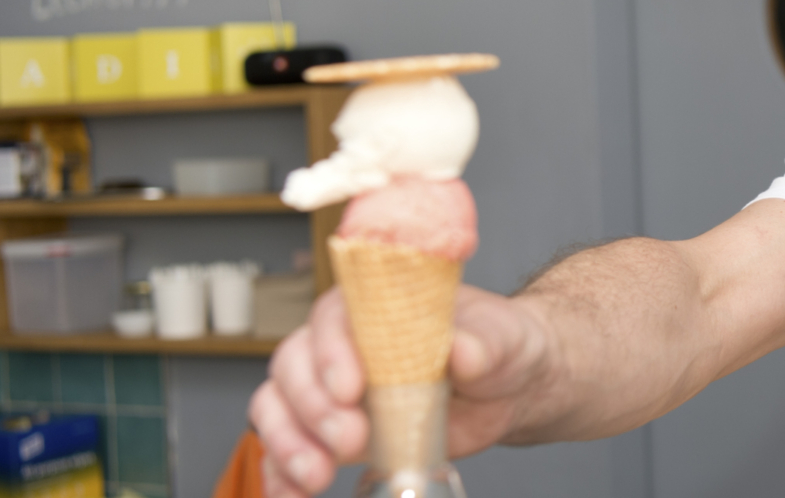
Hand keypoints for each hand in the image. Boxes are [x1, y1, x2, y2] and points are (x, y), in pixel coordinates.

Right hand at [248, 284, 554, 497]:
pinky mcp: (330, 433)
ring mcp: (329, 389)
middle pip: (294, 364)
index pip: (333, 316)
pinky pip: (287, 449)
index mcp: (376, 305)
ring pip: (277, 406)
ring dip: (288, 443)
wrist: (507, 388)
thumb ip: (483, 342)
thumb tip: (464, 351)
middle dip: (313, 407)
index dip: (333, 352)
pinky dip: (281, 474)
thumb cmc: (498, 346)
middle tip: (351, 439)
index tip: (352, 388)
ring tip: (317, 475)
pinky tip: (290, 494)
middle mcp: (341, 343)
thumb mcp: (502, 337)